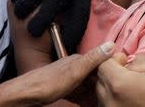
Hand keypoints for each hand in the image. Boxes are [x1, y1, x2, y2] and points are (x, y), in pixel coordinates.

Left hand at [0, 43, 114, 106]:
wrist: (24, 95)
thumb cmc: (48, 83)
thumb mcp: (75, 71)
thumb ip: (93, 59)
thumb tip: (111, 44)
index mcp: (78, 59)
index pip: (101, 63)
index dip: (111, 72)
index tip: (120, 81)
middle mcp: (73, 66)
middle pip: (94, 75)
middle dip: (103, 84)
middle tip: (111, 95)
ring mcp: (67, 77)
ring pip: (86, 85)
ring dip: (94, 93)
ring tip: (102, 101)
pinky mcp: (61, 88)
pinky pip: (78, 93)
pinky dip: (84, 98)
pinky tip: (87, 104)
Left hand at [95, 53, 144, 106]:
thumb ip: (136, 59)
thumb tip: (125, 63)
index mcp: (119, 84)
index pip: (102, 65)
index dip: (113, 59)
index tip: (125, 60)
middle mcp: (111, 102)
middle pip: (99, 81)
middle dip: (111, 72)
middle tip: (129, 71)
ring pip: (103, 95)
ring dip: (113, 87)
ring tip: (132, 86)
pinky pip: (110, 106)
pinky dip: (117, 99)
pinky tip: (132, 98)